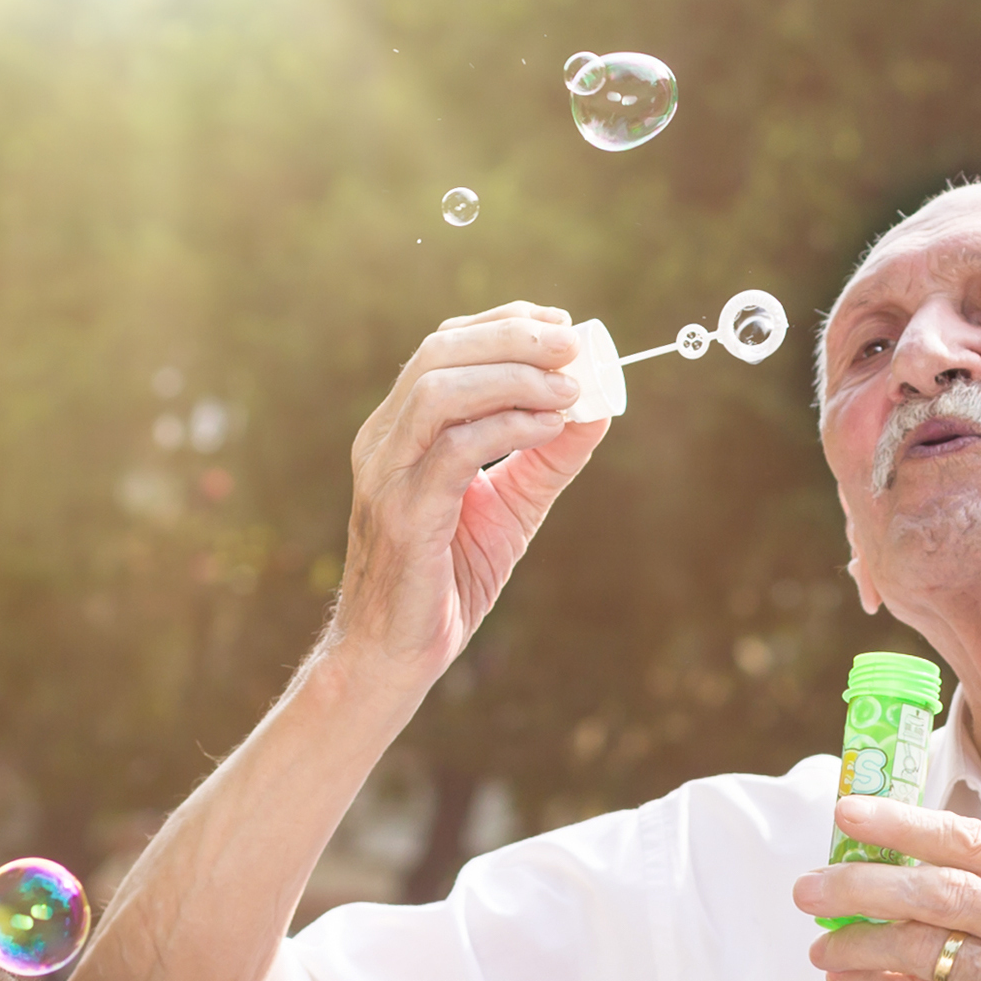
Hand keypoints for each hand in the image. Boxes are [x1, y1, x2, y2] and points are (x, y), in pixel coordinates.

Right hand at [330, 305, 608, 692]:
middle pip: (439, 352)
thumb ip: (546, 458)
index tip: (561, 326)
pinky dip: (508, 428)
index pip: (443, 347)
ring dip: (513, 377)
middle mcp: (383, 441)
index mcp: (399, 431)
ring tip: (567, 390)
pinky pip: (455, 450)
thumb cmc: (445, 581)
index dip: (503, 324)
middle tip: (572, 348)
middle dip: (513, 339)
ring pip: (440, 389)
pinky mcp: (404, 515)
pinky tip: (548, 428)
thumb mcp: (509, 509)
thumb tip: (596, 409)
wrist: (393, 656)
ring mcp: (386, 475)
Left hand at [790, 794, 980, 980]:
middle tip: (808, 888)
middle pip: (937, 889)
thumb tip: (889, 866)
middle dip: (861, 884)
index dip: (901, 823)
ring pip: (918, 945)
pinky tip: (843, 979)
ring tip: (822, 946)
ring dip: (857, 943)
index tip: (846, 814)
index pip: (969, 840)